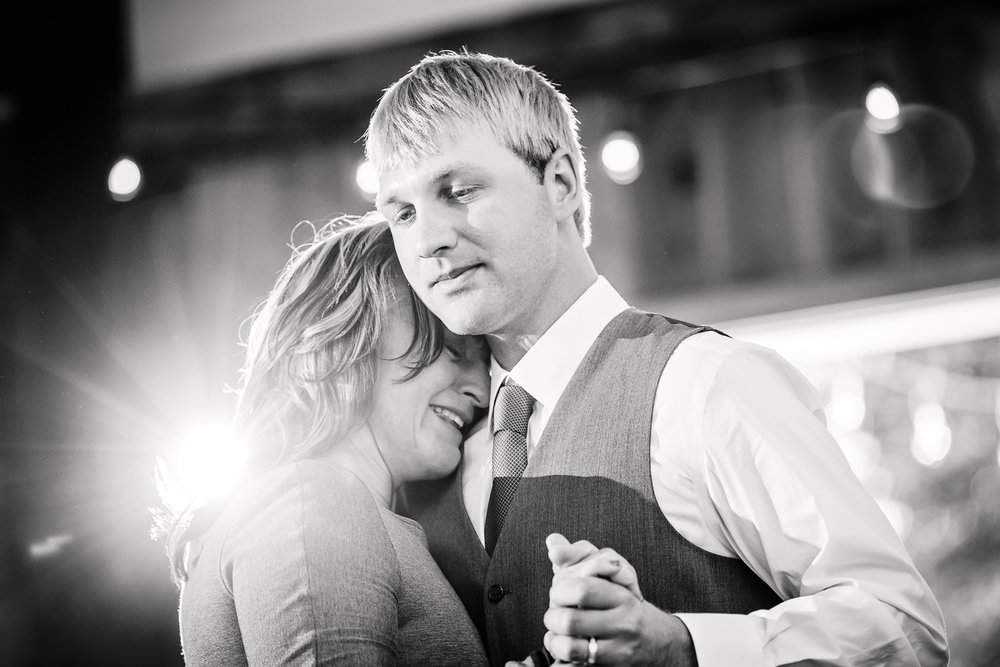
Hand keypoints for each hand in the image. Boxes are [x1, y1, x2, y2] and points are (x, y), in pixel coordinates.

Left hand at [543, 533, 696, 665]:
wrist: (657, 639)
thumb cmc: (624, 601)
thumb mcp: (607, 571)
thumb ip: (578, 555)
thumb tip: (552, 543)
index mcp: (621, 594)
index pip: (581, 589)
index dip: (560, 591)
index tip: (558, 592)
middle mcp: (623, 622)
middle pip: (571, 620)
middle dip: (552, 616)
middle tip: (554, 614)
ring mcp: (619, 648)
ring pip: (571, 646)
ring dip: (554, 640)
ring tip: (555, 633)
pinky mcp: (612, 666)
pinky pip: (576, 664)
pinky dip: (561, 658)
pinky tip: (563, 648)